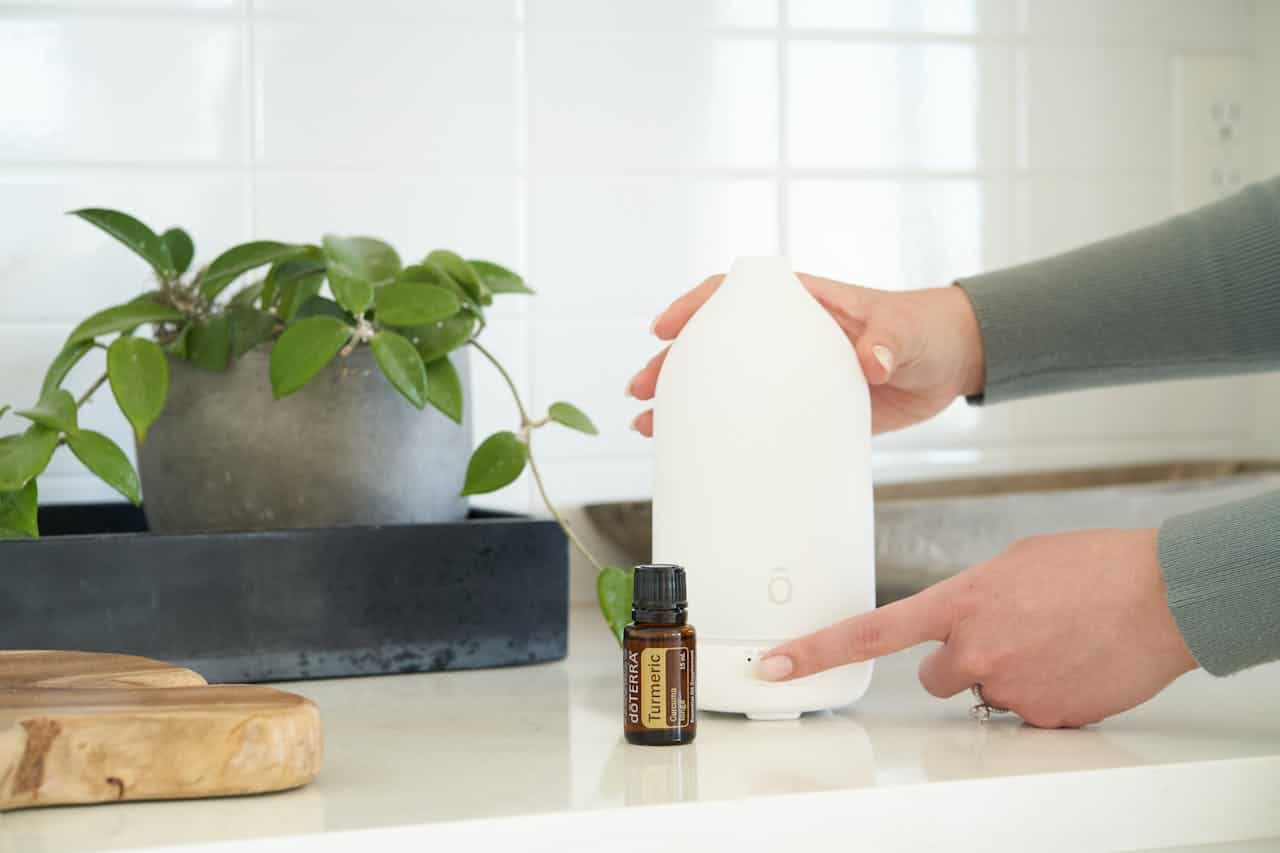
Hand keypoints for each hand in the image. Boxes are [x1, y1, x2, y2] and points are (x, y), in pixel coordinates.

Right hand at [626, 273, 985, 435]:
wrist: (954, 362)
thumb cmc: (926, 329)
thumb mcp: (906, 331)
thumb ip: (887, 342)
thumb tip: (872, 361)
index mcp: (801, 305)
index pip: (733, 295)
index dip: (694, 307)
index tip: (664, 327)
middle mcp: (787, 339)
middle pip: (714, 345)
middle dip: (672, 364)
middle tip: (641, 390)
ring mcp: (793, 375)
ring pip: (726, 386)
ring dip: (686, 403)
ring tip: (649, 426)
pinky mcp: (809, 410)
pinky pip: (758, 422)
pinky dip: (728, 435)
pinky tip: (700, 452)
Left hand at [756, 529, 1198, 727]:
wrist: (1163, 595)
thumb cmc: (1094, 567)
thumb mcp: (1012, 564)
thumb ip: (971, 596)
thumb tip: (959, 622)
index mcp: (961, 601)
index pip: (870, 633)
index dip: (815, 652)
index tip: (776, 666)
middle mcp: (976, 650)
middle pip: (936, 678)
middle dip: (960, 663)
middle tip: (1009, 636)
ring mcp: (1010, 687)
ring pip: (987, 693)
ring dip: (1008, 676)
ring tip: (1054, 643)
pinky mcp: (1045, 716)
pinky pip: (1027, 712)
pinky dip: (1045, 693)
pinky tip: (1073, 662)